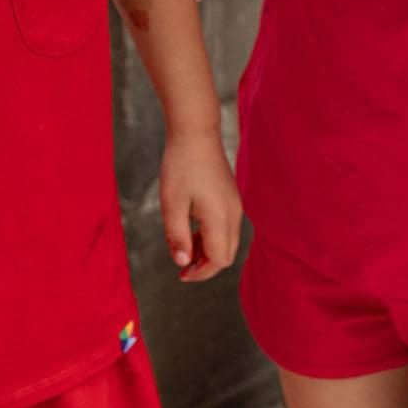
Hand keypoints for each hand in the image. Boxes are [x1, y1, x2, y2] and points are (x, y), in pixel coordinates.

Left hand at [160, 128, 241, 281]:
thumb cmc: (180, 166)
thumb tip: (182, 263)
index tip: (181, 274)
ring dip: (207, 250)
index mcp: (220, 217)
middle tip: (181, 264)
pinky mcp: (231, 199)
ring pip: (227, 242)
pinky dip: (211, 236)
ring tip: (183, 246)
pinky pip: (226, 228)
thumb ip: (177, 236)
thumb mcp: (172, 204)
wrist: (196, 134)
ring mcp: (235, 206)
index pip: (219, 259)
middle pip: (226, 254)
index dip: (201, 272)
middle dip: (205, 264)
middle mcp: (233, 214)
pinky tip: (192, 230)